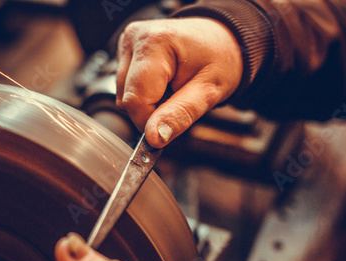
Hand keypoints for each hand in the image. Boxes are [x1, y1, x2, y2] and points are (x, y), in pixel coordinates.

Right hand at [116, 18, 242, 147]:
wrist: (221, 41)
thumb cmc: (219, 60)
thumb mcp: (209, 91)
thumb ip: (181, 114)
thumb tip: (154, 137)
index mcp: (155, 42)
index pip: (136, 100)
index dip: (151, 120)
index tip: (173, 123)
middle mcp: (135, 37)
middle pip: (127, 99)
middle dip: (152, 110)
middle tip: (180, 98)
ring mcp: (127, 43)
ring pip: (124, 96)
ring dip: (148, 102)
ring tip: (173, 88)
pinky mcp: (125, 52)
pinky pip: (126, 88)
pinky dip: (144, 93)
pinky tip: (162, 82)